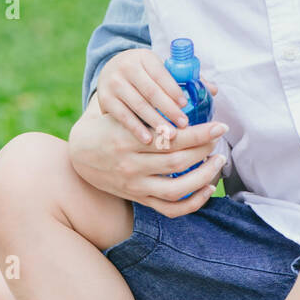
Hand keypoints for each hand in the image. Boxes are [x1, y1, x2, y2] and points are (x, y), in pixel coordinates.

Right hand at [68, 109, 228, 218]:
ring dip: (203, 176)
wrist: (79, 155)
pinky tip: (207, 188)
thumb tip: (189, 90)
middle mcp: (131, 164)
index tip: (220, 125)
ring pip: (176, 188)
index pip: (171, 138)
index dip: (200, 133)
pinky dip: (192, 203)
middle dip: (204, 150)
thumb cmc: (107, 126)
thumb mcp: (122, 111)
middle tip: (219, 138)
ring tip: (218, 162)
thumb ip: (150, 106)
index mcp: (127, 139)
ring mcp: (135, 185)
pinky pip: (169, 208)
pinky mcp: (138, 198)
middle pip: (177, 161)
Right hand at [96, 48, 217, 140]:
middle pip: (151, 91)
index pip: (161, 74)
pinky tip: (149, 139)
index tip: (186, 106)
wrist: (109, 73)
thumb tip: (212, 90)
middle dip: (169, 110)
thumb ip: (183, 79)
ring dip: (156, 122)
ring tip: (170, 135)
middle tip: (184, 125)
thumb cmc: (143, 75)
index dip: (174, 90)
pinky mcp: (105, 99)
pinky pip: (122, 116)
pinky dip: (136, 128)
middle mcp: (127, 67)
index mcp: (144, 57)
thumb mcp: (158, 70)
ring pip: (138, 105)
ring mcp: (114, 83)